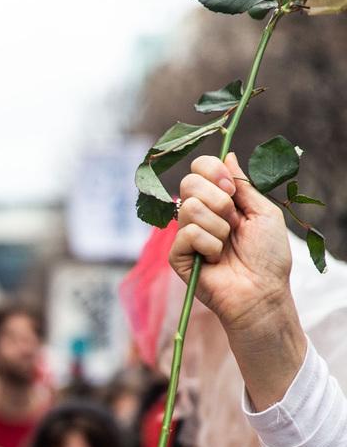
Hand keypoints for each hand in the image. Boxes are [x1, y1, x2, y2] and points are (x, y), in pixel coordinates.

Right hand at [172, 152, 307, 408]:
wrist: (262, 291)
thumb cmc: (269, 256)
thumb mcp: (263, 212)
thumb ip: (243, 185)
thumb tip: (228, 155)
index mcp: (219, 201)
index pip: (198, 169)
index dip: (211, 171)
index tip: (231, 188)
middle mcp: (200, 214)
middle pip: (188, 182)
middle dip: (217, 199)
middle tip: (232, 220)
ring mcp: (187, 235)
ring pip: (189, 207)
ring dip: (217, 226)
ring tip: (227, 244)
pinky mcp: (178, 256)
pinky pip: (187, 233)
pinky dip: (208, 244)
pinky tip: (216, 258)